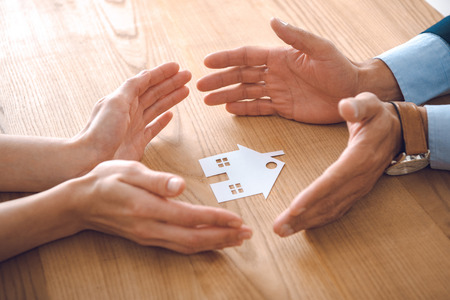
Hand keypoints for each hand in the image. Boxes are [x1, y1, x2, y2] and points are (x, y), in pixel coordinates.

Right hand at [74, 160, 251, 253]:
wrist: (81, 203)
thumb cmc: (105, 181)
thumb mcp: (128, 171)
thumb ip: (156, 180)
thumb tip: (179, 186)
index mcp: (148, 208)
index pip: (191, 217)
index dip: (216, 219)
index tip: (238, 220)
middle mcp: (151, 228)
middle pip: (194, 238)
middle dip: (223, 237)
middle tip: (247, 234)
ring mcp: (150, 236)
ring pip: (188, 246)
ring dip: (214, 244)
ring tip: (236, 240)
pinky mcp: (148, 239)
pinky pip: (178, 246)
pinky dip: (199, 246)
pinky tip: (210, 242)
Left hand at [75, 62, 191, 162]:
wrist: (90, 159)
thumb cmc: (100, 132)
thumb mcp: (115, 103)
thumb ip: (131, 88)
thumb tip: (145, 75)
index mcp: (123, 99)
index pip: (146, 81)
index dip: (161, 73)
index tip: (177, 67)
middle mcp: (130, 110)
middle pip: (155, 92)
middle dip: (171, 83)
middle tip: (187, 76)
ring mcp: (135, 126)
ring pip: (157, 107)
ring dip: (171, 98)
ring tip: (185, 90)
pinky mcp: (138, 142)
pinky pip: (154, 127)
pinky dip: (163, 120)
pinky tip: (171, 115)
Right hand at [197, 18, 362, 123]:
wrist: (353, 92)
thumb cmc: (340, 68)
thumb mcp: (320, 49)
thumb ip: (296, 37)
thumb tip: (273, 21)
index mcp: (280, 57)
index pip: (247, 56)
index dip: (226, 59)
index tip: (207, 62)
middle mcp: (275, 73)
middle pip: (241, 76)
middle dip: (220, 80)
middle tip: (201, 87)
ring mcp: (278, 91)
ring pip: (246, 93)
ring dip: (227, 95)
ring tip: (209, 101)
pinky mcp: (284, 108)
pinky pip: (260, 108)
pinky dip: (245, 109)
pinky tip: (230, 109)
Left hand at [273, 93, 401, 235]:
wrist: (398, 132)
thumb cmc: (377, 117)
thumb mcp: (370, 104)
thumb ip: (358, 105)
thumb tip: (345, 107)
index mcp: (360, 157)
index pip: (334, 179)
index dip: (314, 194)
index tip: (294, 207)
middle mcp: (359, 178)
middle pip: (328, 201)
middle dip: (303, 216)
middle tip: (278, 228)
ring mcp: (358, 188)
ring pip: (331, 209)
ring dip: (307, 222)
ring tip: (283, 230)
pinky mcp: (355, 192)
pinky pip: (336, 210)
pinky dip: (319, 220)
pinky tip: (302, 226)